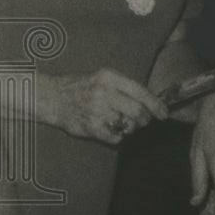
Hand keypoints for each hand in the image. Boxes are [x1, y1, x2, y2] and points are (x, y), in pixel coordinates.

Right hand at [42, 69, 167, 143]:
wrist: (51, 97)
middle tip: (142, 121)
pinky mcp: (91, 126)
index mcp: (108, 77)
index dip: (155, 104)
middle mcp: (104, 92)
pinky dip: (116, 136)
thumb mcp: (101, 77)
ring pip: (128, 125)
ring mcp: (97, 110)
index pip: (140, 91)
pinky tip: (107, 128)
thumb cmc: (79, 87)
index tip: (163, 113)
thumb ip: (123, 87)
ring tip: (119, 122)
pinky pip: (116, 137)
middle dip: (144, 119)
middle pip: (138, 111)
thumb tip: (149, 102)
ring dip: (129, 127)